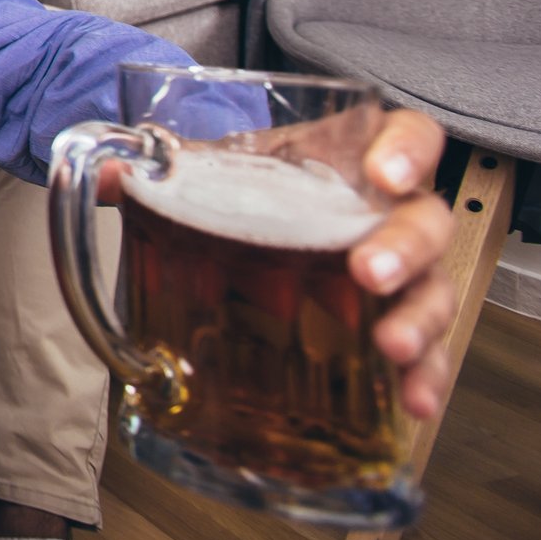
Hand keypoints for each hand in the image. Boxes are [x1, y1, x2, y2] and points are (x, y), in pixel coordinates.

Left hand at [94, 109, 458, 420]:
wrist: (243, 220)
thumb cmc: (246, 186)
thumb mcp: (209, 167)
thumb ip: (159, 165)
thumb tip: (107, 176)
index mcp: (349, 160)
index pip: (407, 135)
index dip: (408, 149)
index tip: (384, 171)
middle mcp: (384, 216)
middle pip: (426, 221)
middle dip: (405, 249)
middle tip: (368, 271)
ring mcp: (394, 275)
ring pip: (433, 291)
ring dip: (419, 321)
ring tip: (393, 347)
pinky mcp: (384, 327)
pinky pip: (420, 353)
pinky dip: (420, 380)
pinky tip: (410, 404)